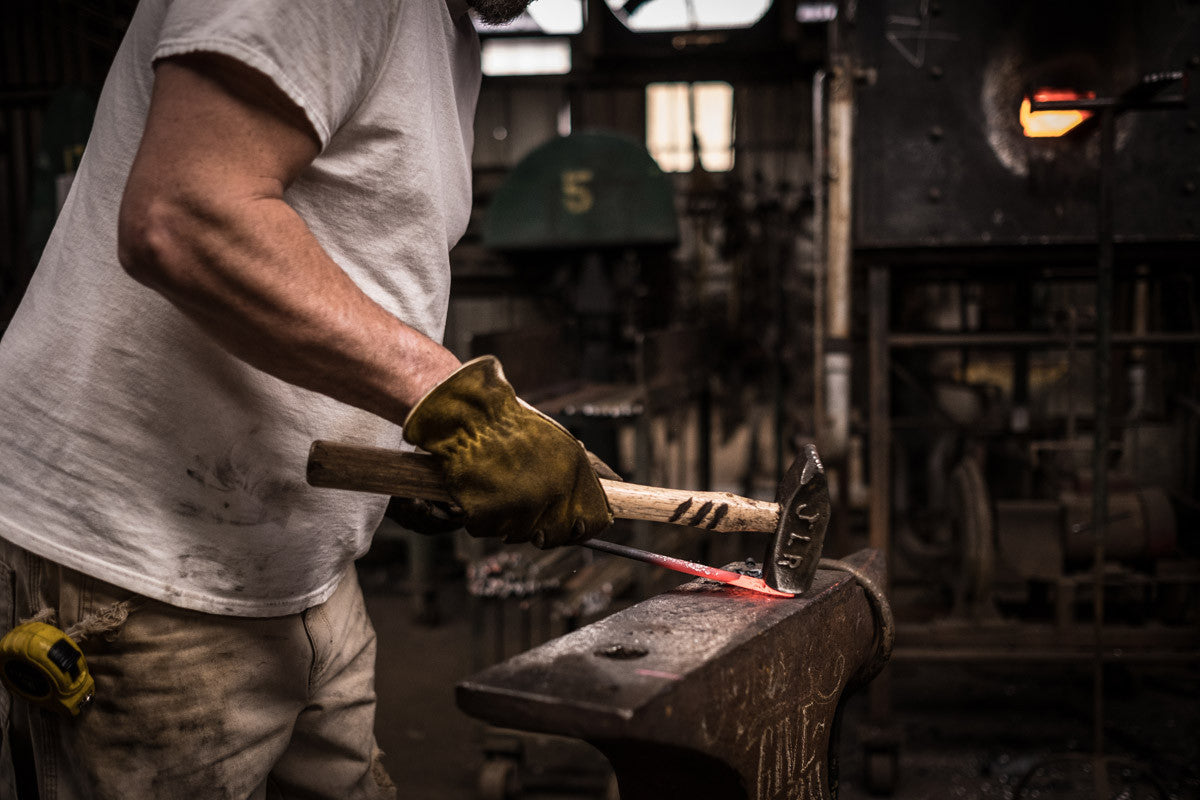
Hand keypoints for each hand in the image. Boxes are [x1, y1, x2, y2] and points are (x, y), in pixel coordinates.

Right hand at [402, 357, 612, 547]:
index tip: (565, 526)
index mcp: (575, 474)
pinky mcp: (488, 512)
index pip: (589, 523)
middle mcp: (552, 492)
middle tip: (519, 504)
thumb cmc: (514, 428)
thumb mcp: (561, 442)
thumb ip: (589, 466)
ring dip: (505, 519)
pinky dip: (478, 516)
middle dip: (536, 526)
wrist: (470, 417)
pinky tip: (477, 491)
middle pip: (551, 536)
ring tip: (496, 488)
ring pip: (517, 534)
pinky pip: (485, 529)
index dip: (577, 529)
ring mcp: (520, 504)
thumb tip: (619, 480)